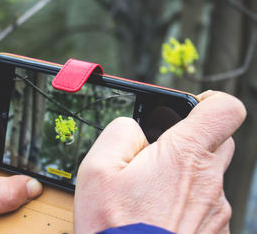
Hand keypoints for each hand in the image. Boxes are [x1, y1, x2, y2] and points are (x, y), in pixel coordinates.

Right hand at [74, 91, 245, 232]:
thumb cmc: (114, 228)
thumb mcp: (97, 168)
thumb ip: (120, 131)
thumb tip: (134, 128)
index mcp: (184, 155)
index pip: (224, 109)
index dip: (209, 101)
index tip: (192, 108)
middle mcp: (209, 180)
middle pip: (218, 140)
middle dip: (190, 140)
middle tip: (159, 152)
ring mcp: (215, 209)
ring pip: (208, 175)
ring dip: (184, 175)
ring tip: (150, 193)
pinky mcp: (214, 231)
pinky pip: (205, 203)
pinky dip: (186, 202)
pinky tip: (159, 214)